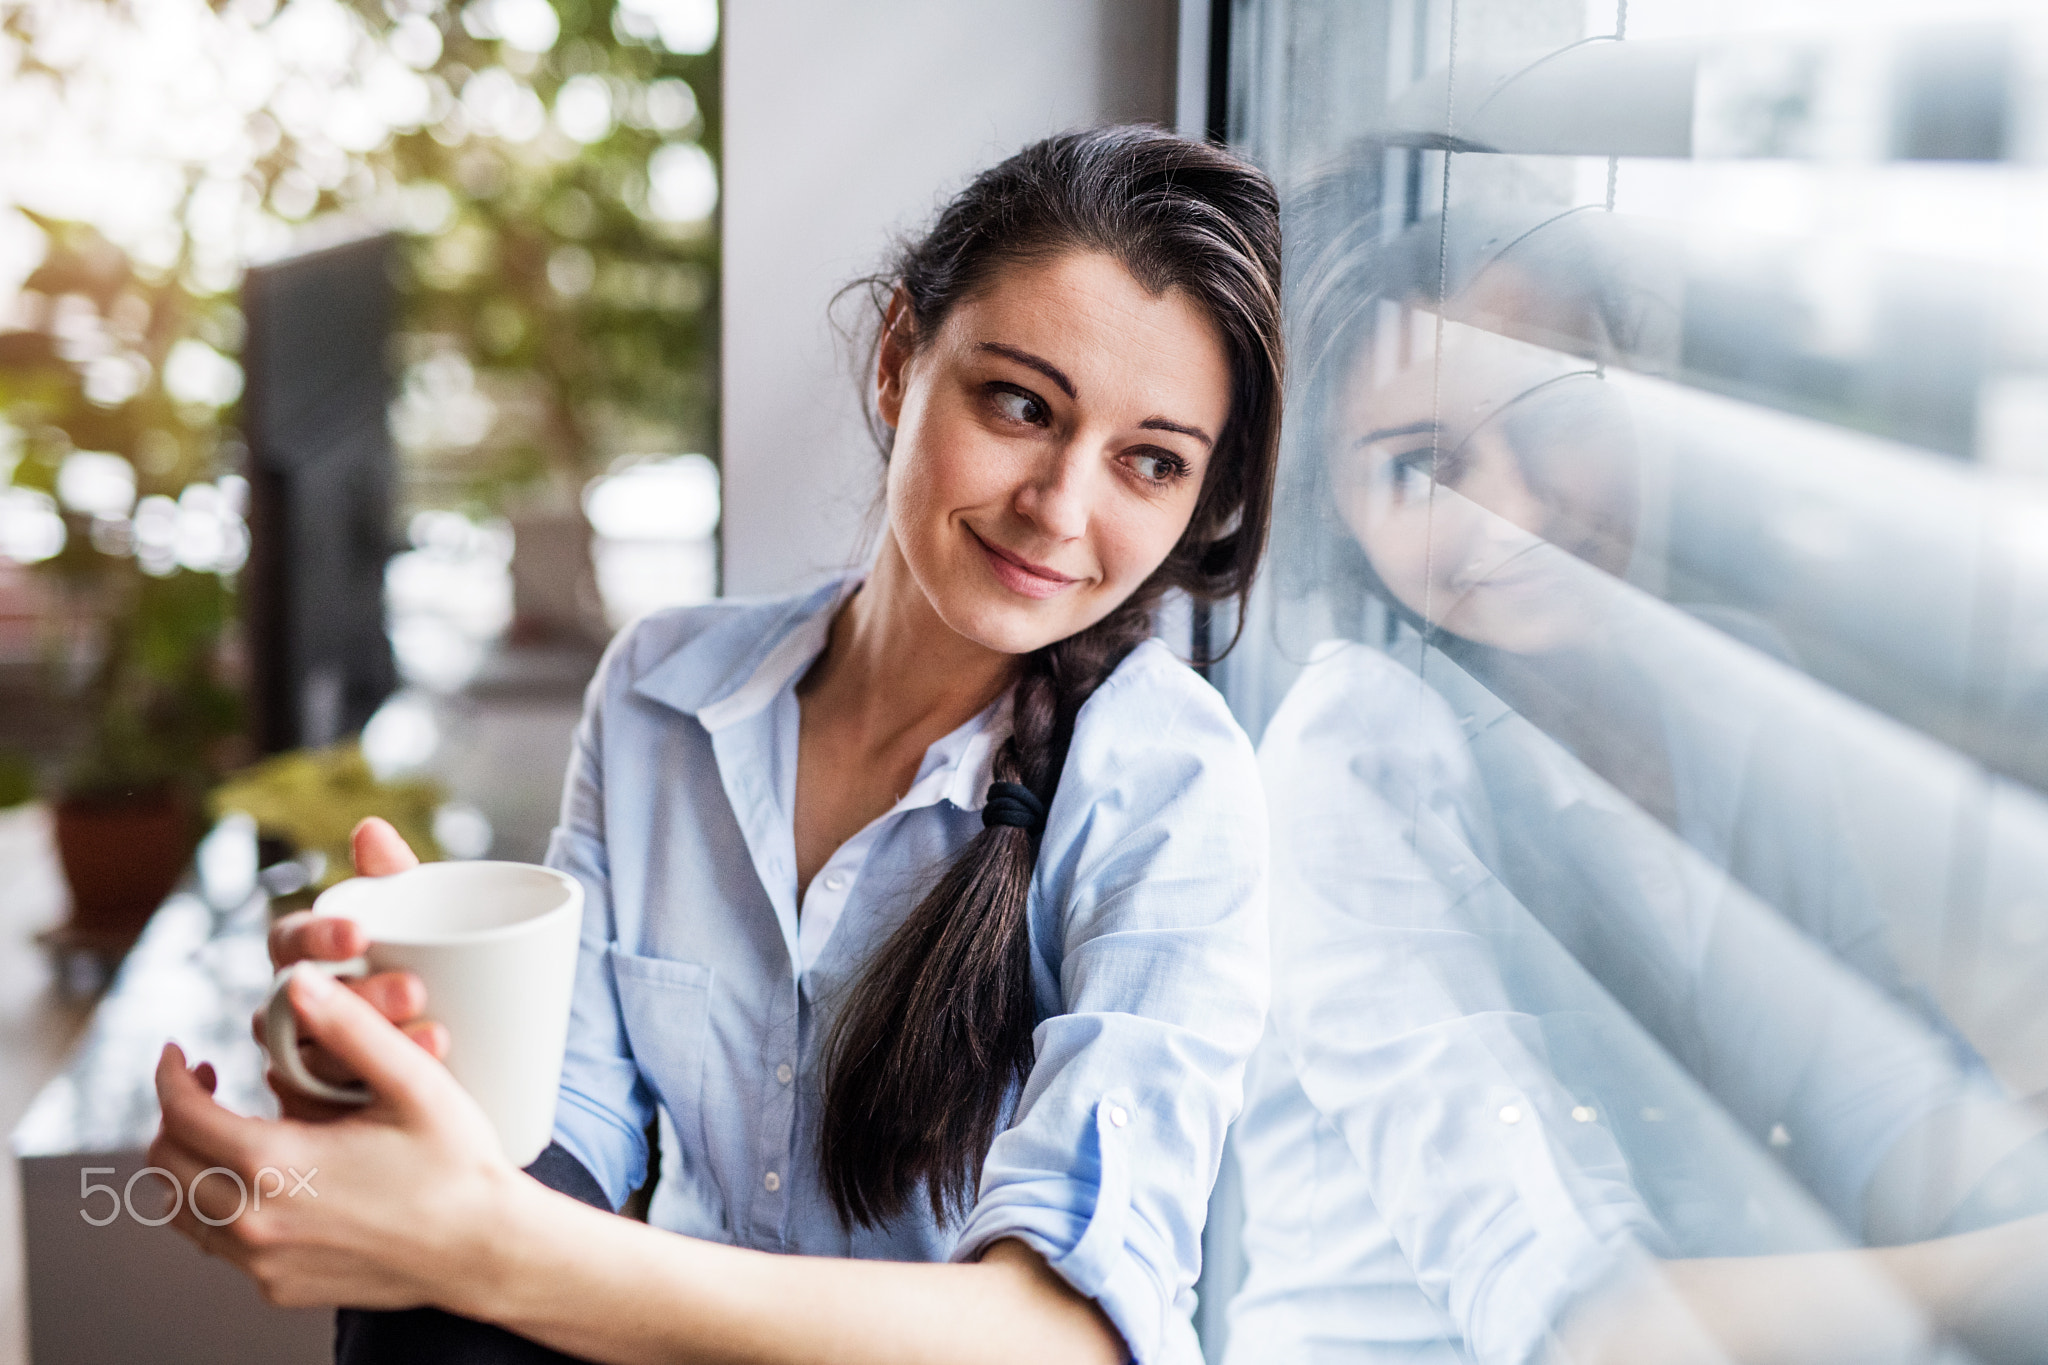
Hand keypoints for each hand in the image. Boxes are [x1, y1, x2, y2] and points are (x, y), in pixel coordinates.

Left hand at [156, 965, 517, 1308]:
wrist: (483, 1249)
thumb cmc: (456, 1164)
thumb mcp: (412, 1083)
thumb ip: (350, 1028)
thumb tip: (296, 979)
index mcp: (276, 1164)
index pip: (181, 1115)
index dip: (169, 1075)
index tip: (181, 1051)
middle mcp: (255, 1222)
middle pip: (166, 1163)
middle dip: (175, 1113)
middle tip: (209, 1081)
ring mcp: (263, 1262)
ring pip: (181, 1209)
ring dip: (187, 1161)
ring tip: (226, 1127)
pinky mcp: (278, 1286)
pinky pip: (215, 1244)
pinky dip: (213, 1206)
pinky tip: (257, 1180)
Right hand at [255, 818, 447, 1118]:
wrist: (457, 1047)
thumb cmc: (419, 967)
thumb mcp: (416, 922)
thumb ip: (393, 879)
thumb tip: (371, 827)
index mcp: (302, 958)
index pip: (286, 942)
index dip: (315, 938)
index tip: (361, 933)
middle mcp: (288, 1011)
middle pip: (299, 1007)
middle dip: (359, 998)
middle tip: (416, 989)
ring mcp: (300, 1063)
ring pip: (311, 1062)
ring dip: (369, 1052)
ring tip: (440, 1038)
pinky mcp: (322, 1112)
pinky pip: (327, 1113)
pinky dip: (368, 1103)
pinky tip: (413, 1094)